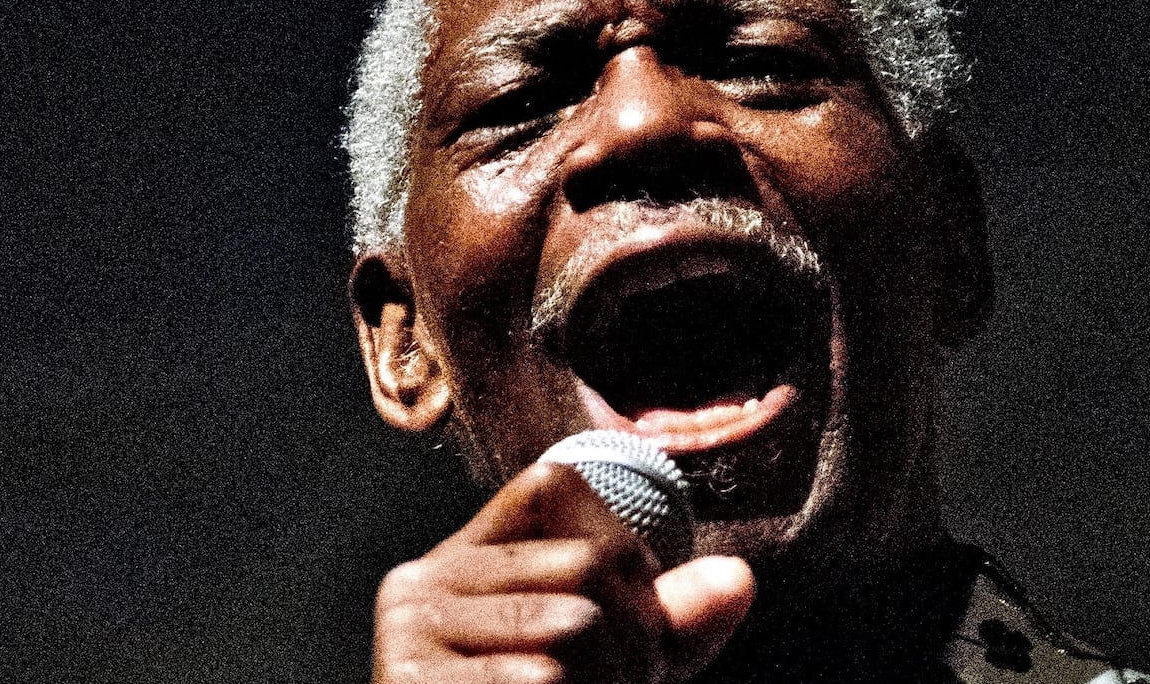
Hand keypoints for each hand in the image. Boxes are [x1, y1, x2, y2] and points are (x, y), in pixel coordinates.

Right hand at [374, 461, 754, 682]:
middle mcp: (423, 581)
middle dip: (638, 633)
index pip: (554, 485)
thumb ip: (665, 622)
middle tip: (629, 682)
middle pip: (583, 560)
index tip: (632, 618)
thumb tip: (738, 579)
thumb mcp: (608, 666)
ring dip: (612, 679)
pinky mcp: (410, 679)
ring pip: (570, 622)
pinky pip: (537, 679)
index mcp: (461, 560)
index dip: (622, 545)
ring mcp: (411, 631)